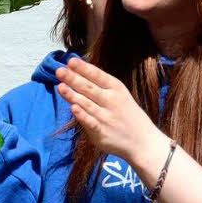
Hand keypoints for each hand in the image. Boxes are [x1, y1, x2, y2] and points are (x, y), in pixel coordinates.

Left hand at [55, 58, 169, 165]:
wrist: (142, 141)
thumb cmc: (126, 114)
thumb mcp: (119, 94)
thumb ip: (100, 84)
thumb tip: (76, 70)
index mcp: (116, 88)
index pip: (97, 75)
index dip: (84, 68)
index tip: (70, 61)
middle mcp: (111, 101)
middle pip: (89, 88)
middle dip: (73, 78)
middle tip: (59, 70)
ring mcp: (106, 117)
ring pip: (86, 104)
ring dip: (72, 95)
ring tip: (60, 86)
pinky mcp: (102, 132)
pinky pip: (90, 122)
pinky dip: (82, 116)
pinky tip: (72, 108)